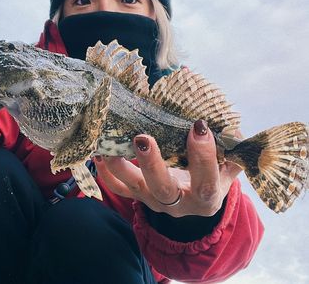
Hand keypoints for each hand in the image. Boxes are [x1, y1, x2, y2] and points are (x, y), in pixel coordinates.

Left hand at [95, 120, 242, 216]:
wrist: (195, 201)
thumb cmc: (213, 177)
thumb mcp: (228, 168)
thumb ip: (233, 150)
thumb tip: (231, 125)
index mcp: (206, 199)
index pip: (206, 182)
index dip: (203, 156)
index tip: (199, 126)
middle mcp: (178, 205)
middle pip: (162, 189)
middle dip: (151, 163)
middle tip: (142, 137)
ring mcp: (154, 202)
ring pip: (133, 187)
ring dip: (119, 165)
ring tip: (108, 144)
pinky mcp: (138, 197)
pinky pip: (118, 188)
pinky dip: (105, 173)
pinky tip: (97, 154)